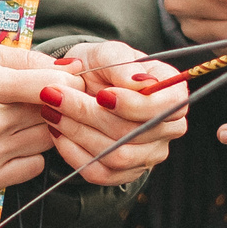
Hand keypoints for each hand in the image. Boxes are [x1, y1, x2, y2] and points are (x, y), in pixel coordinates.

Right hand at [0, 43, 77, 196]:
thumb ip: (27, 59)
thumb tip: (72, 67)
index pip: (50, 86)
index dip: (68, 81)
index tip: (68, 81)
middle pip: (50, 115)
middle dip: (52, 105)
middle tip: (38, 98)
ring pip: (45, 142)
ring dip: (41, 129)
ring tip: (18, 119)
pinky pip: (33, 168)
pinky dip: (29, 154)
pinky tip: (10, 141)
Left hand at [47, 39, 189, 185]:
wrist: (82, 85)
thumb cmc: (100, 65)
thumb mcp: (107, 53)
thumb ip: (121, 64)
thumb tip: (139, 83)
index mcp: (173, 94)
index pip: (166, 107)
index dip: (134, 105)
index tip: (101, 94)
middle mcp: (170, 128)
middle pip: (135, 134)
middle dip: (90, 115)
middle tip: (55, 96)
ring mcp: (150, 153)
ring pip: (117, 156)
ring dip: (78, 134)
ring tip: (52, 112)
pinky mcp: (127, 172)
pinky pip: (102, 174)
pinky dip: (74, 155)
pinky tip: (57, 133)